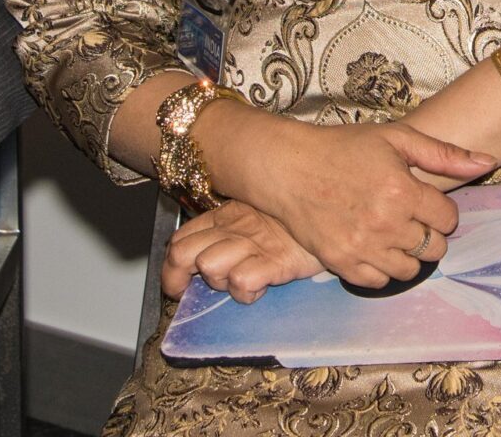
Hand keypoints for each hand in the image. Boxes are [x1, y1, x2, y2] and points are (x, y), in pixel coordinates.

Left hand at [162, 200, 321, 303]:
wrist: (331, 207)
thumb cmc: (290, 219)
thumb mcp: (252, 215)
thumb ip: (226, 230)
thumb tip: (200, 257)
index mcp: (222, 216)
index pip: (179, 240)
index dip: (169, 268)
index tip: (175, 287)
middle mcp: (232, 228)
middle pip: (184, 254)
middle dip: (179, 279)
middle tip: (190, 294)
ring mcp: (253, 243)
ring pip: (209, 267)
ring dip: (220, 282)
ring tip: (238, 282)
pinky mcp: (276, 261)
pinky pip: (242, 282)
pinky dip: (246, 293)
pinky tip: (260, 286)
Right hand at [216, 113, 492, 289]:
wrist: (287, 167)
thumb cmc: (339, 148)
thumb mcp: (392, 138)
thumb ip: (442, 153)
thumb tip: (488, 163)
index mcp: (401, 190)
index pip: (448, 218)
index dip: (436, 207)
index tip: (416, 196)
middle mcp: (386, 223)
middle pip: (434, 248)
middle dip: (425, 231)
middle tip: (401, 213)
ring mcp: (364, 247)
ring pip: (411, 269)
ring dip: (404, 252)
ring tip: (385, 229)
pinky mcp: (343, 264)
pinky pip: (380, 282)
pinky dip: (379, 267)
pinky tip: (367, 243)